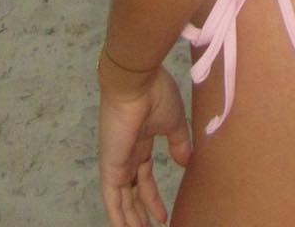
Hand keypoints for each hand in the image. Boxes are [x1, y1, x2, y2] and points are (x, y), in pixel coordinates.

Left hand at [98, 64, 191, 226]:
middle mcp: (126, 155)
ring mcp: (116, 161)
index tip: (163, 216)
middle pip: (132, 192)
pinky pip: (112, 199)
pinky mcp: (110, 166)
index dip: (152, 198)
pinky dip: (117, 216)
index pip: (144, 178)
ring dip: (131, 219)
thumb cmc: (156, 95)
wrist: (136, 81)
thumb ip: (179, 143)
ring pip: (121, 200)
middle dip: (141, 213)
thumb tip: (184, 163)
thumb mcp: (174, 122)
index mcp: (141, 143)